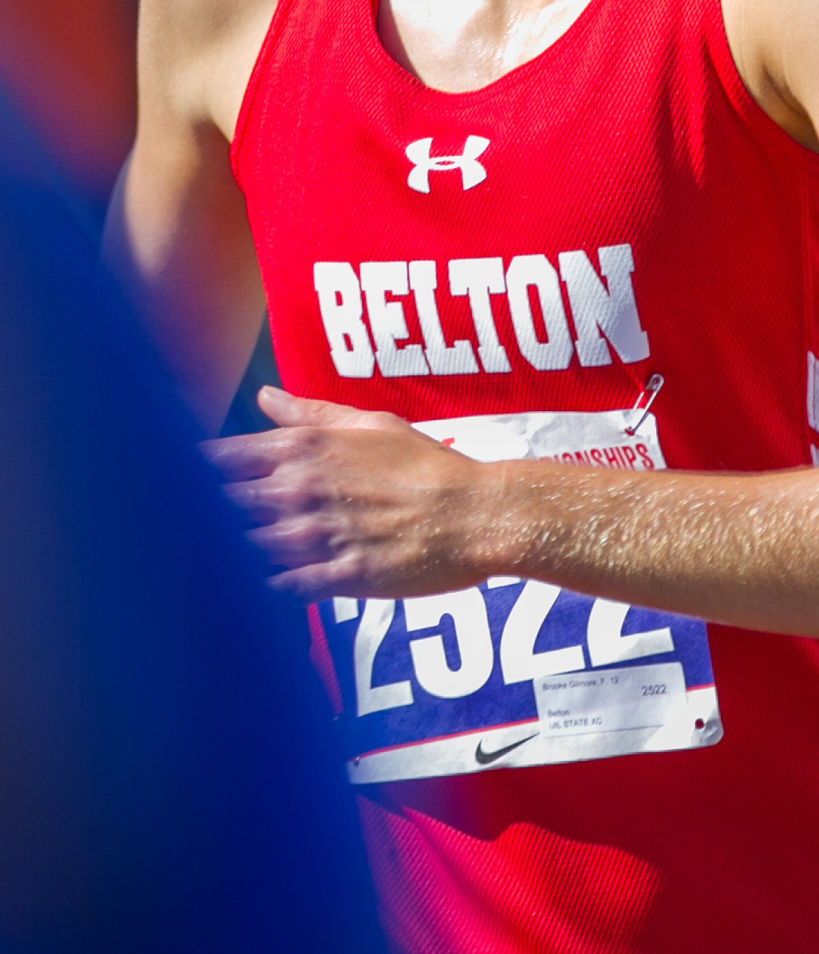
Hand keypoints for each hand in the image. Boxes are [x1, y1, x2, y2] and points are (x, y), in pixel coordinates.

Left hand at [203, 386, 491, 602]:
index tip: (174, 478)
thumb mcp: (371, 424)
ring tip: (203, 561)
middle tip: (178, 525)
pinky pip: (280, 589)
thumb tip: (264, 396)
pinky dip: (262, 589)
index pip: (222, 459)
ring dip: (225, 555)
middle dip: (196, 514)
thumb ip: (310, 413)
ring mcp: (318, 536)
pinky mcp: (337, 578)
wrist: (476, 514)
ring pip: (245, 550)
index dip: (191, 471)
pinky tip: (251, 591)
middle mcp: (302, 491)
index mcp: (305, 449)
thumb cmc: (426, 465)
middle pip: (221, 506)